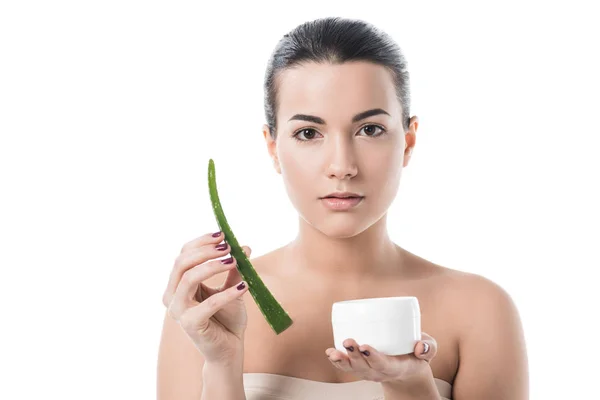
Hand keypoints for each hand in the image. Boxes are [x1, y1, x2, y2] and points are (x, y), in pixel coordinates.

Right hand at [162, 231, 251, 365]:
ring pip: (189, 278)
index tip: (224, 235)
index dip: (202, 242)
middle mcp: (172, 296)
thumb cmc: (226, 318)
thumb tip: (244, 246)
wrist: (229, 349)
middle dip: (206, 251)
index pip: (183, 255)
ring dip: (213, 266)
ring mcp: (178, 311)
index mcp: (177, 285)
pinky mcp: (190, 324)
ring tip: (235, 261)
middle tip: (228, 246)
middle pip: (182, 263)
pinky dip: (227, 293)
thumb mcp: (232, 287)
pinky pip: (208, 304)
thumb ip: (234, 269)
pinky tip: (244, 287)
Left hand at [325, 332, 436, 383]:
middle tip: (348, 341)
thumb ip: (428, 347)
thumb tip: (420, 346)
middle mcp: (378, 371)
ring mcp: (367, 371)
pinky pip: (346, 367)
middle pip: (364, 367)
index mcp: (395, 367)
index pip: (383, 365)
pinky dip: (337, 361)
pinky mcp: (359, 366)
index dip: (373, 357)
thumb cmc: (415, 355)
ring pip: (352, 369)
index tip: (365, 346)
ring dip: (342, 361)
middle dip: (354, 355)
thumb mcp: (428, 350)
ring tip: (333, 352)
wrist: (407, 369)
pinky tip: (329, 353)